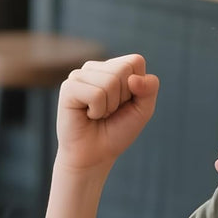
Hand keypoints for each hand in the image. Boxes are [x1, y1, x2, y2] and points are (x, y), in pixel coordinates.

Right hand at [55, 54, 159, 173]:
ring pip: (110, 81)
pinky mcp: (68, 88)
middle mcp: (94, 68)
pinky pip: (96, 94)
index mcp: (112, 68)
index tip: (124, 104)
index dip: (137, 88)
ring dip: (109, 106)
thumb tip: (133, 79)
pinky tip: (87, 115)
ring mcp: (79, 76)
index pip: (135, 61)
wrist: (94, 156)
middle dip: (122, 98)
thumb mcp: (143, 109)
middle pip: (123, 70)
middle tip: (109, 112)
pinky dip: (97, 111)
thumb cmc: (116, 132)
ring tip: (98, 114)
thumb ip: (149, 88)